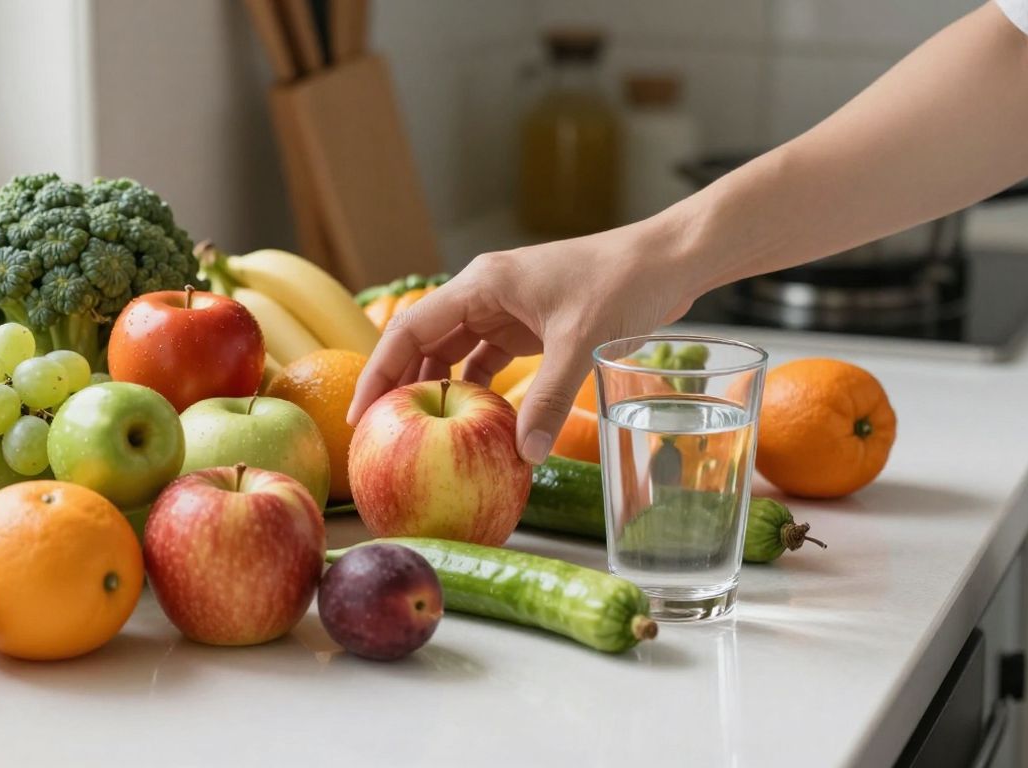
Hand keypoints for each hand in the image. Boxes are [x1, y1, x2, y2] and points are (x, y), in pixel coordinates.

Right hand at [347, 222, 700, 463]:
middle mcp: (484, 293)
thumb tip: (523, 455)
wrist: (667, 259)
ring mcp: (505, 308)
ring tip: (419, 434)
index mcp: (482, 284)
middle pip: (424, 341)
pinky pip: (486, 359)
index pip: (410, 329)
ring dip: (437, 389)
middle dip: (401, 386)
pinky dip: (476, 388)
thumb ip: (550, 399)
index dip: (380, 371)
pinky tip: (474, 420)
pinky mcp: (528, 324)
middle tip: (382, 435)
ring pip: (453, 352)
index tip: (359, 412)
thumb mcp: (582, 343)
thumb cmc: (623, 284)